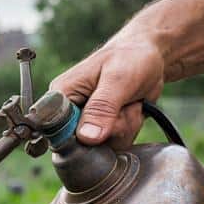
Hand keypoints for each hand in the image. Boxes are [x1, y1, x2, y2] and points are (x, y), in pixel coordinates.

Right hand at [49, 37, 165, 150]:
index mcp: (62, 94)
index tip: (99, 129)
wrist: (149, 56)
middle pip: (82, 145)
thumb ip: (102, 108)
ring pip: (102, 147)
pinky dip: (129, 130)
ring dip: (124, 127)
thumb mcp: (118, 79)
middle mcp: (70, 111)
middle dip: (111, 129)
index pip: (54, 130)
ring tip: (129, 102)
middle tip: (123, 104)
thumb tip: (86, 138)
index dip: (75, 138)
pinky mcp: (102, 130)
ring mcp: (87, 123)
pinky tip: (132, 109)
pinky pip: (114, 145)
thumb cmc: (131, 57)